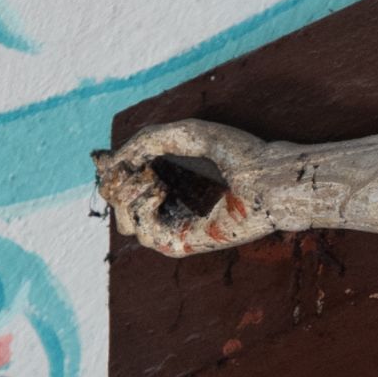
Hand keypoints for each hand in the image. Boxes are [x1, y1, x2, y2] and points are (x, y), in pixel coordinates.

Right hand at [96, 115, 290, 254]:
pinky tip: (159, 188)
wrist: (270, 177)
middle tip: (136, 167)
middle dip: (114, 183)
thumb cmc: (239, 153)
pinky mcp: (183, 242)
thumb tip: (111, 159)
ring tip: (152, 177)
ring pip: (125, 222)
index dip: (109, 170)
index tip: (107, 157)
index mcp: (171, 181)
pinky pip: (143, 233)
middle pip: (116, 204)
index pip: (122, 184)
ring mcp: (176, 226)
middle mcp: (170, 206)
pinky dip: (143, 206)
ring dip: (126, 194)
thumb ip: (146, 140)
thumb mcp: (186, 134)